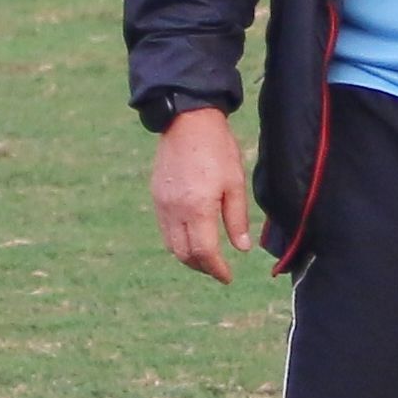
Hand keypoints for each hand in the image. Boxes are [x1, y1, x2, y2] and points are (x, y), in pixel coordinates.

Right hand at [151, 104, 254, 280]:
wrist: (187, 120)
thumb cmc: (217, 149)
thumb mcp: (235, 182)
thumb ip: (237, 219)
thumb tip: (241, 249)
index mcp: (197, 208)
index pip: (204, 253)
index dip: (217, 269)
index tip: (228, 277)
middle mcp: (175, 210)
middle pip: (184, 254)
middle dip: (202, 267)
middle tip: (218, 269)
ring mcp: (162, 204)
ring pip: (171, 245)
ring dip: (188, 256)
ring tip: (206, 257)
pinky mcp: (156, 196)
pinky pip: (164, 229)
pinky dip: (177, 241)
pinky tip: (191, 236)